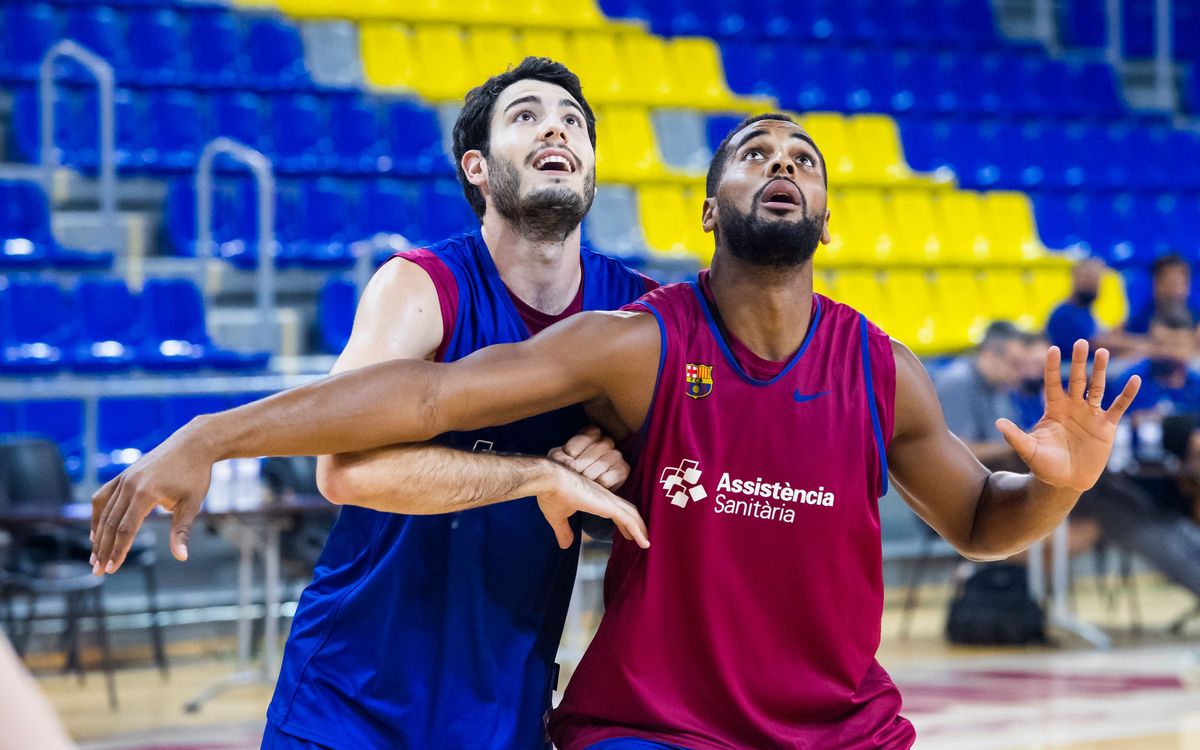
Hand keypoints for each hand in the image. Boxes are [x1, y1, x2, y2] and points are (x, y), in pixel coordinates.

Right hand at [90, 422, 216, 574]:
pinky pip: (104, 496)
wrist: (193, 444)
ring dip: (97, 535)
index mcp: (146, 493)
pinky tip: (96, 530)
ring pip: (104, 512)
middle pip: (111, 523)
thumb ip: (182, 531)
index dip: (118, 551)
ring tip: (95, 557)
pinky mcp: (124, 474)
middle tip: (98, 571)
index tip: (112, 569)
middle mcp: (129, 485)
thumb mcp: (193, 504)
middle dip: (104, 549)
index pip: (126, 529)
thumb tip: (181, 557)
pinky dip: (98, 514)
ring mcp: (124, 478)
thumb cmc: (196, 475)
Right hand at [536, 463, 648, 550]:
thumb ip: (563, 530)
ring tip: (646, 542)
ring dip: (640, 528)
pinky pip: (628, 520)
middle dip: (636, 523)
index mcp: (594, 496)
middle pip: (627, 509)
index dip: (623, 520)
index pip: (615, 508)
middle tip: (642, 537)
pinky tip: (643, 543)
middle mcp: (604, 496)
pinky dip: (638, 531)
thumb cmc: (550, 493)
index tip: (627, 532)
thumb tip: (565, 545)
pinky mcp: (607, 505)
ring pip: (631, 514)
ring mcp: (607, 500)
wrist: (548, 480)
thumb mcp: (557, 517)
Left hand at [548, 425, 628, 490]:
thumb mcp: (559, 459)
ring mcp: (616, 455)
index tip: (568, 462)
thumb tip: (571, 464)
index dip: (571, 453)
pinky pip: (606, 479)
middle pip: (591, 454)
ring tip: (583, 481)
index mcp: (591, 433)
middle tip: (574, 475)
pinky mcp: (623, 469)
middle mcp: (606, 441)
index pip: (582, 440)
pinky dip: (596, 485)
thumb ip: (559, 457)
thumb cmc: (568, 468)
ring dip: (587, 477)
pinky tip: (594, 485)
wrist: (579, 488)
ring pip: (600, 466)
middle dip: (579, 468)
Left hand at [996, 339, 1140, 491]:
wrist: (1066, 482)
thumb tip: (997, 423)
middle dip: (1078, 362)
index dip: (1052, 367)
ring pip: (1097, 388)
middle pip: (1076, 380)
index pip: (1052, 383)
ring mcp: (1090, 416)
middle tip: (1081, 342)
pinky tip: (1135, 380)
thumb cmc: (1044, 465)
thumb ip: (1015, 436)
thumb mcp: (1028, 450)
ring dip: (1100, 371)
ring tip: (1103, 352)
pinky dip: (1127, 394)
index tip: (1052, 348)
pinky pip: (1119, 407)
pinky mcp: (1107, 427)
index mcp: (1054, 410)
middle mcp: (1073, 408)